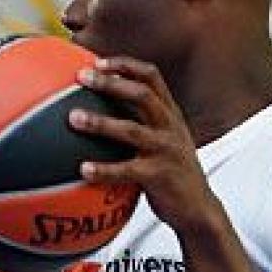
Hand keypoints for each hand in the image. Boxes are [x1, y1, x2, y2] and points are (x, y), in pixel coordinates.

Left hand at [71, 58, 218, 235]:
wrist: (198, 209)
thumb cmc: (172, 175)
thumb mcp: (162, 143)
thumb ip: (139, 125)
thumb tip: (97, 116)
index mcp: (170, 115)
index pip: (152, 77)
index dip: (125, 65)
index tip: (98, 62)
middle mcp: (170, 127)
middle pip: (142, 94)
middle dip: (111, 82)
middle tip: (82, 77)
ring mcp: (166, 151)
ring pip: (132, 129)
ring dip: (101, 122)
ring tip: (73, 118)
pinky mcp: (160, 176)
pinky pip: (127, 170)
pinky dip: (104, 169)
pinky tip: (83, 169)